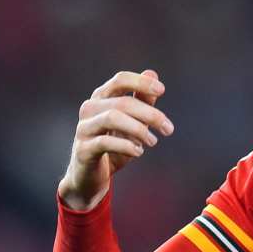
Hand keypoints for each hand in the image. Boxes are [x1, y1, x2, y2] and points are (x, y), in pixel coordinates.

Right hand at [58, 69, 174, 210]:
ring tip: (153, 141)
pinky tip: (139, 151)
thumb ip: (142, 100)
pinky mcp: (83, 149)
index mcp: (101, 98)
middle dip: (150, 114)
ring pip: (112, 117)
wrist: (90, 178)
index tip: (162, 90)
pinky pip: (105, 142)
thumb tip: (152, 73)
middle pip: (122, 102)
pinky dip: (126, 145)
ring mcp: (83, 128)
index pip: (120, 80)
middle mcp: (89, 109)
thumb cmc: (113, 147)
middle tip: (168, 128)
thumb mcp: (133, 123)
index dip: (140, 82)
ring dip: (139, 129)